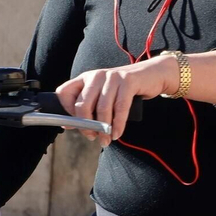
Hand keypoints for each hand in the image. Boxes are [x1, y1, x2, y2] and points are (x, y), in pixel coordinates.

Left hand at [55, 57, 177, 145]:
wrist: (152, 75)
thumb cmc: (124, 89)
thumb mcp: (103, 96)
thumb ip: (88, 108)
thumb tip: (68, 125)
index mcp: (86, 78)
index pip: (64, 92)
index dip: (66, 111)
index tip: (74, 124)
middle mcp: (96, 75)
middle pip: (82, 104)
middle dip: (86, 126)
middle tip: (93, 137)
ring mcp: (112, 77)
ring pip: (102, 109)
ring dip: (103, 130)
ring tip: (106, 140)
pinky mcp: (128, 81)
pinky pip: (120, 108)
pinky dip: (118, 125)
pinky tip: (117, 134)